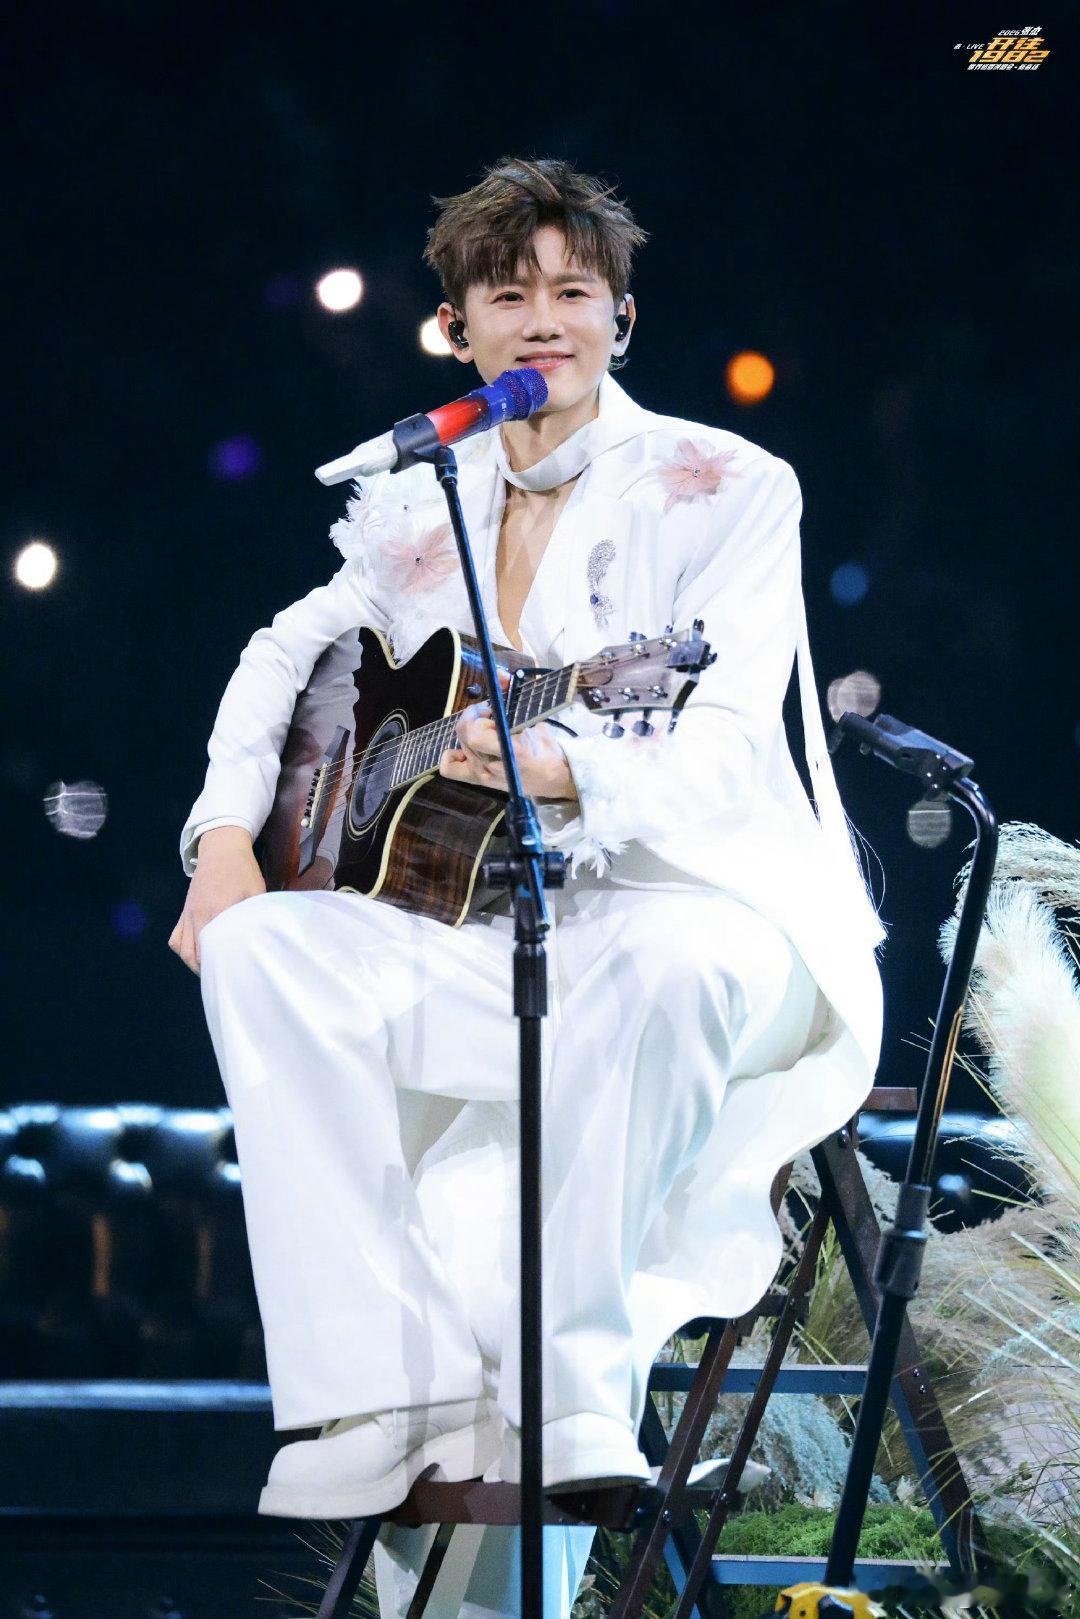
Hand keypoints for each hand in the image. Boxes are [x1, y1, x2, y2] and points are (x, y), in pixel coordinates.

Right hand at [168, 825, 265, 975]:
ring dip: (196, 963)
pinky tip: (198, 953)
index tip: (235, 973)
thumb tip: (265, 937)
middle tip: (226, 974)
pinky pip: (176, 939)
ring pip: (184, 950)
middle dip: (209, 969)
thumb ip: (257, 915)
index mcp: (218, 910)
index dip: (223, 964)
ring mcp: (188, 914)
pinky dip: (184, 951)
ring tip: (213, 968)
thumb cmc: (242, 870)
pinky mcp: (184, 912)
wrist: (221, 848)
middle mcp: (199, 915)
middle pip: (196, 954)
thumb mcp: (256, 890)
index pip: (216, 947)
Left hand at [439, 701, 578, 801]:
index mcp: (511, 751)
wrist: (551, 777)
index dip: (478, 715)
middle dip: (475, 716)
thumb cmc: (544, 746)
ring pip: (459, 743)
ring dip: (470, 730)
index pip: (475, 733)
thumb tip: (498, 674)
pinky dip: (454, 755)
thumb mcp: (535, 719)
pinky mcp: (477, 780)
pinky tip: (469, 748)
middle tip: (489, 714)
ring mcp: (483, 775)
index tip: (491, 709)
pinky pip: (450, 768)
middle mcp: (492, 766)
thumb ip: (515, 695)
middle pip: (464, 733)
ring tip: (487, 731)